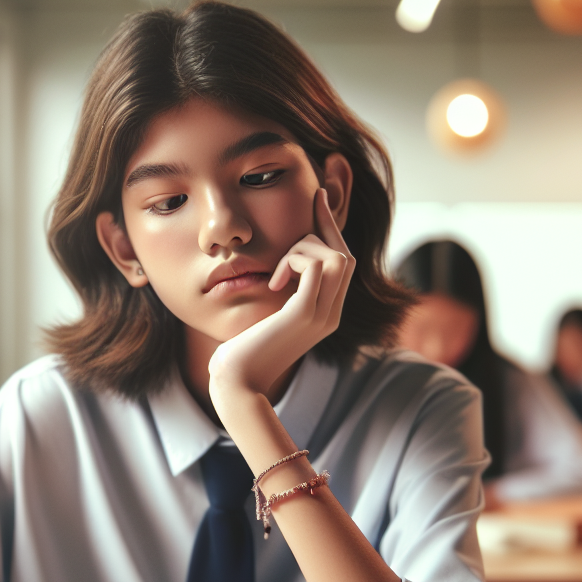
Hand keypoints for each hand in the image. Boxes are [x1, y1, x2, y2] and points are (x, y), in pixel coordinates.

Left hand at [208, 187, 355, 405]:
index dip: (330, 228)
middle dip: (322, 229)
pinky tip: (274, 281)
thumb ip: (281, 296)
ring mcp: (320, 317)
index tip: (316, 197)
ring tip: (276, 274)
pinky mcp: (302, 316)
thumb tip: (276, 271)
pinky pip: (316, 267)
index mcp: (325, 315)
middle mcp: (330, 316)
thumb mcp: (267, 318)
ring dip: (303, 250)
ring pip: (336, 257)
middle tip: (298, 222)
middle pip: (345, 256)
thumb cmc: (242, 353)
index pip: (343, 263)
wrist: (236, 384)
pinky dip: (294, 262)